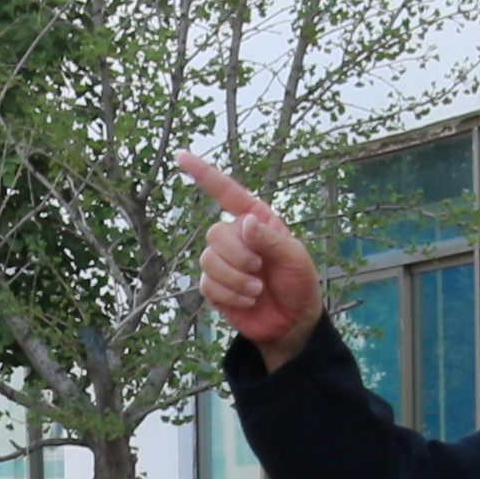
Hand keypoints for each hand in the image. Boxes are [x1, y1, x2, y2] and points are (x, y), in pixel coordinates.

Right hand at [184, 154, 323, 356]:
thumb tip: (243, 222)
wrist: (292, 322)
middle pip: (215, 232)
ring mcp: (222, 263)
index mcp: (256, 220)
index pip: (226, 192)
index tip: (181, 156)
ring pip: (208, 259)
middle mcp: (236, 237)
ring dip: (235, 278)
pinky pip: (208, 284)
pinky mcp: (214, 288)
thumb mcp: (295, 257)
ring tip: (257, 290)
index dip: (204, 174)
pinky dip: (230, 294)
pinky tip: (248, 300)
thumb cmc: (298, 283)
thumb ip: (270, 238)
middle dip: (237, 254)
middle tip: (259, 269)